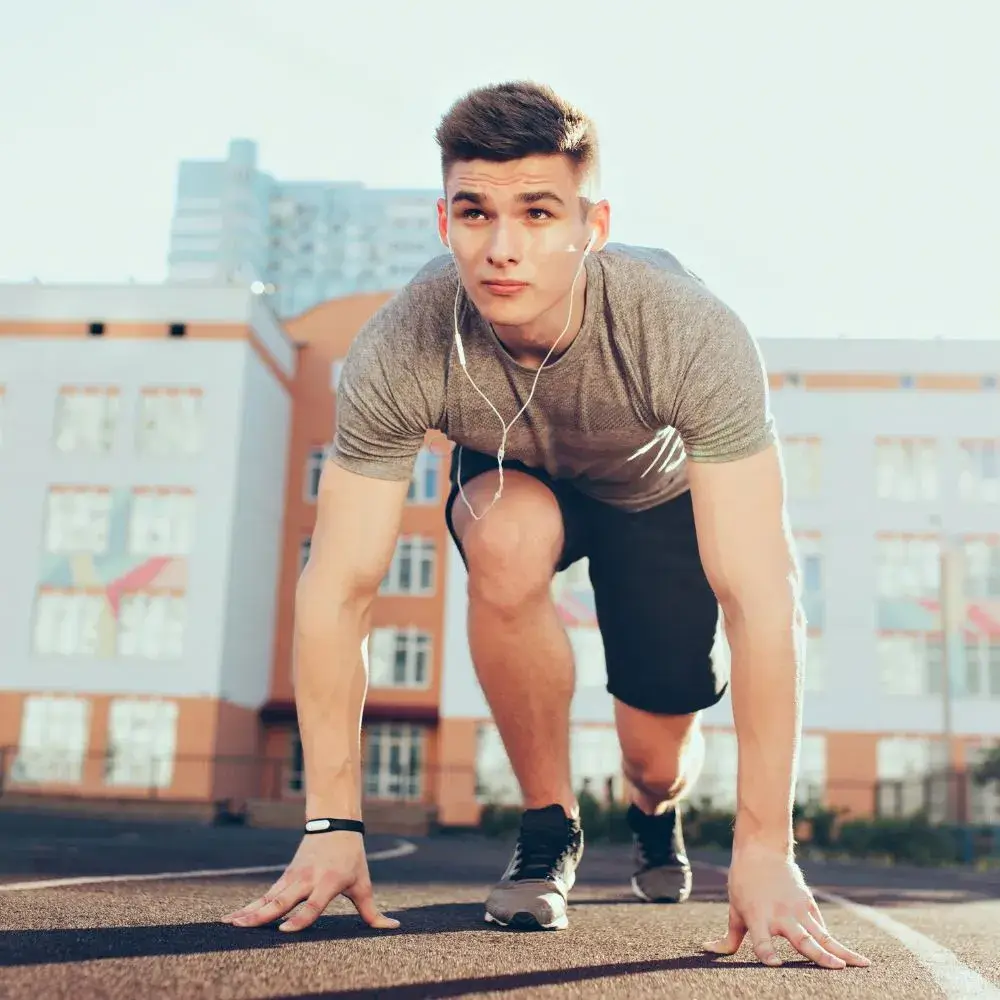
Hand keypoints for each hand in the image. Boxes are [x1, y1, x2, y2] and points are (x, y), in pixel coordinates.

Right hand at [221, 831, 399, 932]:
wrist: (335, 824)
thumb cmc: (352, 857)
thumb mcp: (363, 882)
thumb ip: (373, 911)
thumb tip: (394, 927)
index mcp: (328, 882)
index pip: (313, 905)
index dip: (300, 919)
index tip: (285, 931)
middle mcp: (307, 880)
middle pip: (282, 900)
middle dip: (262, 915)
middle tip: (243, 927)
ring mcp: (292, 878)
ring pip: (268, 897)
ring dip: (248, 911)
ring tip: (229, 925)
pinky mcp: (284, 878)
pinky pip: (264, 895)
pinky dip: (248, 906)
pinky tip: (231, 918)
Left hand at [703, 842, 870, 969]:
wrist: (761, 850)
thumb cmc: (743, 882)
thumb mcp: (734, 908)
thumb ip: (728, 936)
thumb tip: (707, 949)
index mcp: (757, 917)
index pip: (761, 940)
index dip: (767, 953)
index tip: (774, 964)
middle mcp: (780, 915)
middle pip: (801, 939)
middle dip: (819, 955)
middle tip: (836, 968)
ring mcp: (797, 909)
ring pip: (822, 935)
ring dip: (841, 951)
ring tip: (861, 965)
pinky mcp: (808, 904)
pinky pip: (822, 927)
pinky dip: (835, 942)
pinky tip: (852, 957)